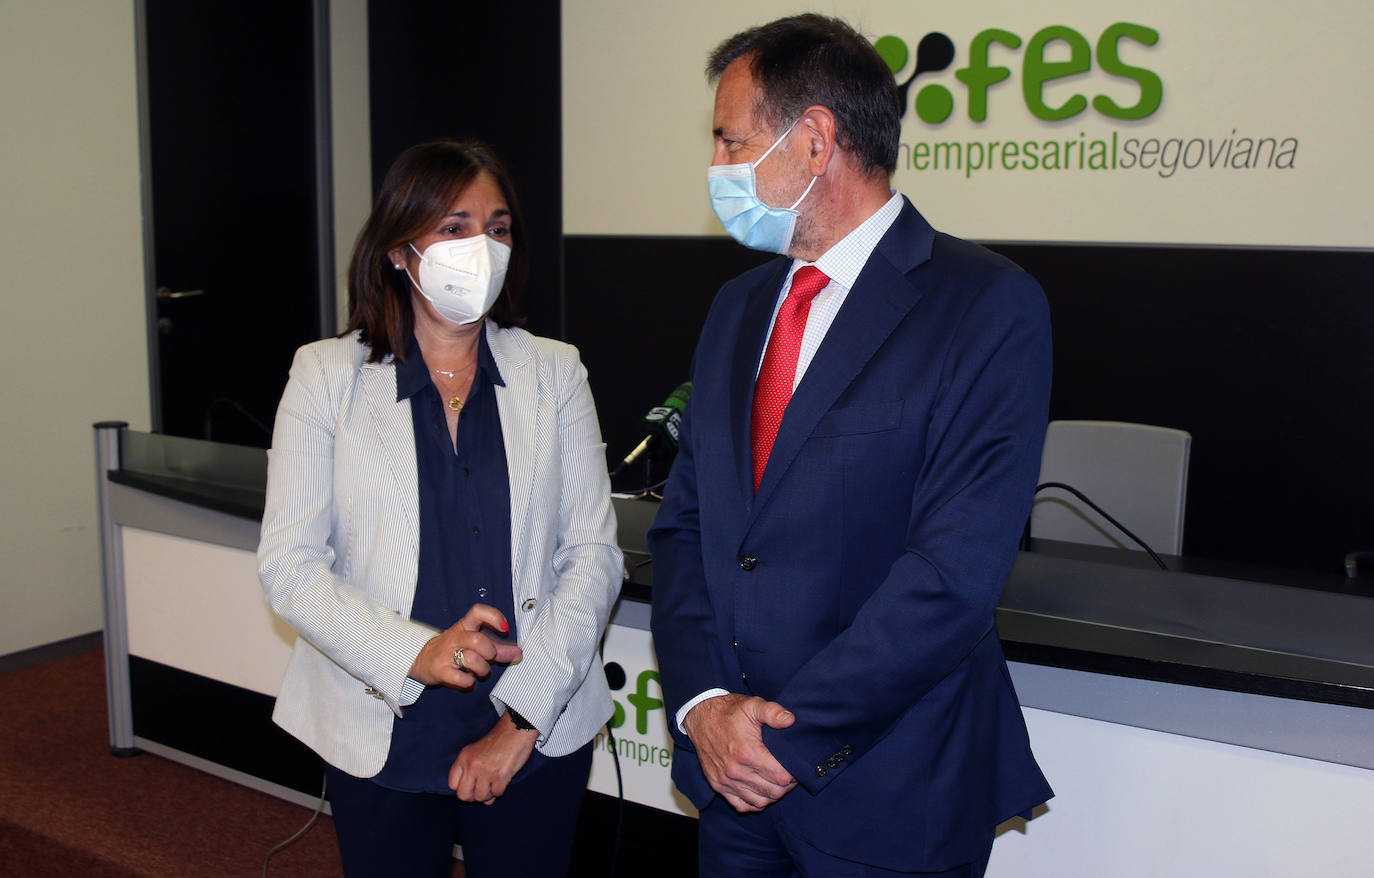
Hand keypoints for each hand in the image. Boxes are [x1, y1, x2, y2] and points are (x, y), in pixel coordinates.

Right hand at [408, 604, 521, 688]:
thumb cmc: (454, 649)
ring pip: (471, 659)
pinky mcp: (440, 670)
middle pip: (478, 640)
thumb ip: (498, 647)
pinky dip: (468, 682)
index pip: (478, 612)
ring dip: (482, 669)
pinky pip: (460, 678)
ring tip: (479, 672)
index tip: (504, 629)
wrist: (422, 660)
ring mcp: (446, 653)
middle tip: (489, 659)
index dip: (494, 617)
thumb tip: (518, 653)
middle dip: (489, 653)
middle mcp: (456, 637)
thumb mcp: (475, 644)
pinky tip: (468, 680)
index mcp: (465, 626)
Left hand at [449, 710, 538, 803]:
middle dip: (474, 796)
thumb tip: (482, 799)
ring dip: (488, 794)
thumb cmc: (498, 740)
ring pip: (481, 797)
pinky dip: (500, 790)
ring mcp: (486, 771)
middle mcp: (472, 765)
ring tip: (494, 784)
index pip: (452, 784)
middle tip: (483, 789)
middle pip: (464, 795)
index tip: (471, 784)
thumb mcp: (476, 750)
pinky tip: (503, 780)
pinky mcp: (500, 775)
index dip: (462, 787)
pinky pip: (496, 793)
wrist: (516, 728)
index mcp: (463, 758)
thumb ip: (472, 772)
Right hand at [682, 693, 796, 811]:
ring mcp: (726, 781)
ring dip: (773, 795)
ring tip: (778, 783)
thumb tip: (790, 720)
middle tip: (791, 776)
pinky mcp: (718, 785)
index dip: (794, 774)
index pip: (781, 777)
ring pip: (759, 801)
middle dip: (787, 786)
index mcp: (748, 752)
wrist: (700, 716)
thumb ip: (773, 712)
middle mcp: (736, 771)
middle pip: (773, 792)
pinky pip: (741, 805)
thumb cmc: (729, 712)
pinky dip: (755, 803)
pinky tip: (761, 792)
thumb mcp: (752, 705)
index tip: (797, 767)